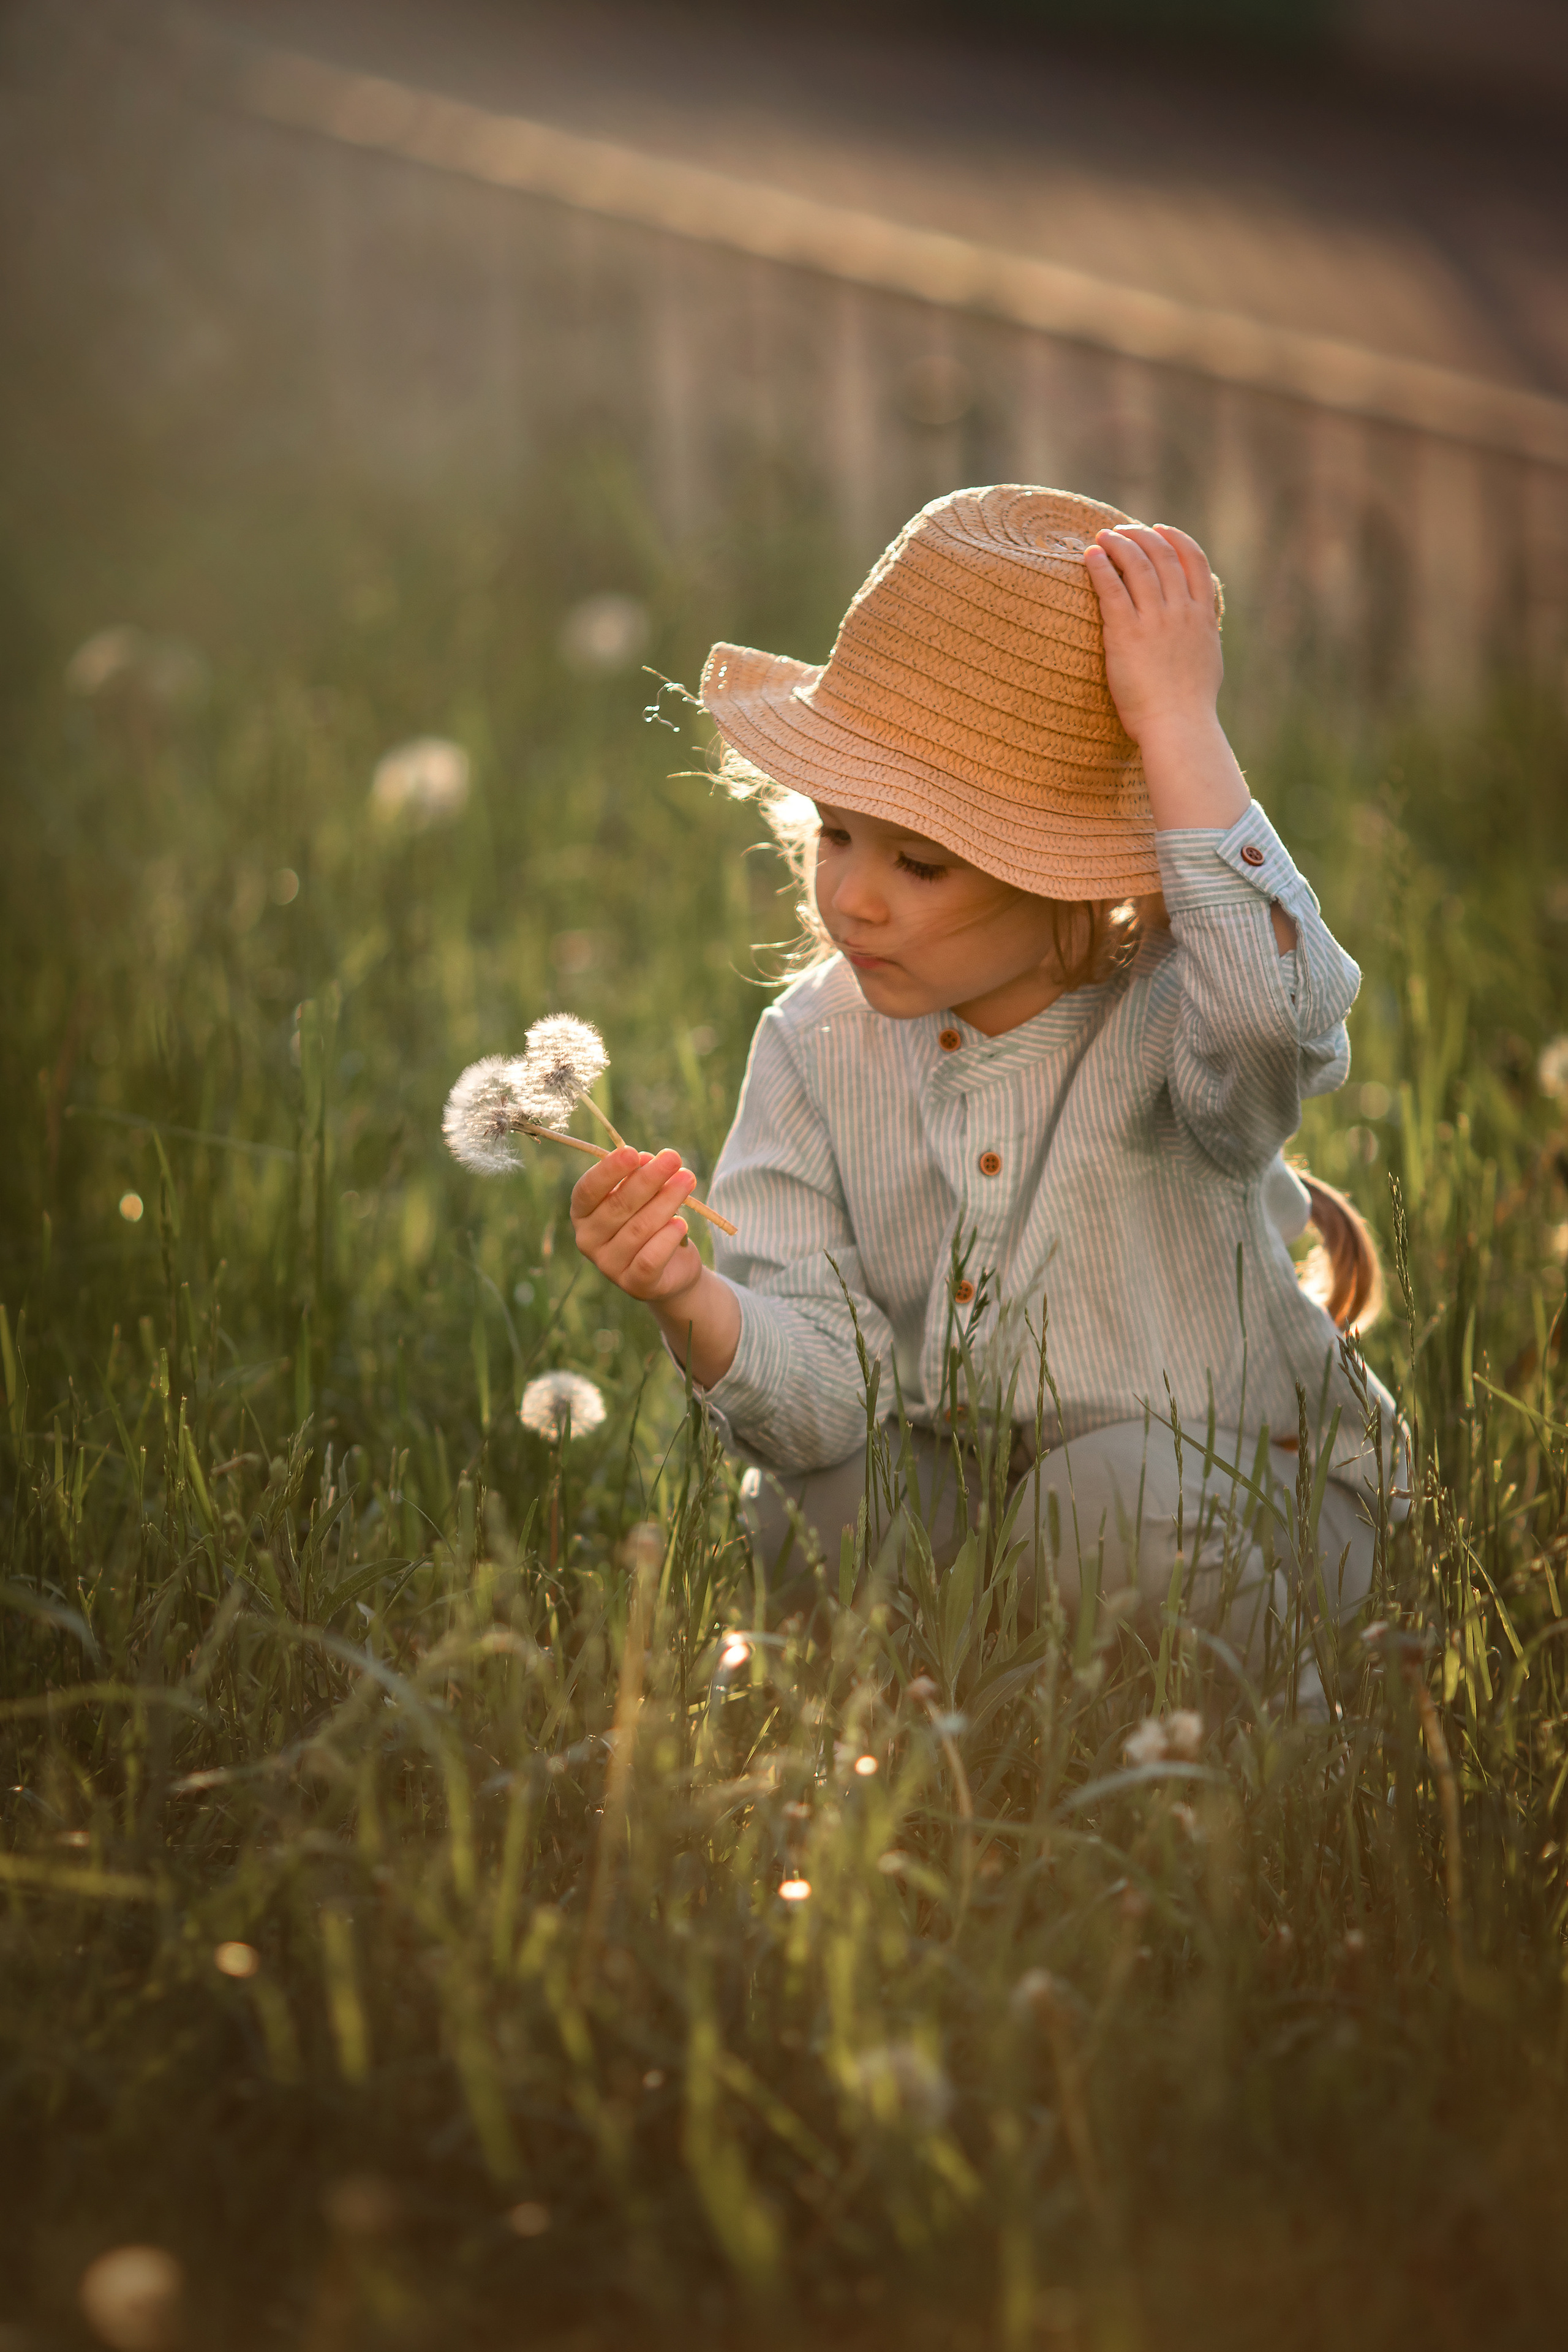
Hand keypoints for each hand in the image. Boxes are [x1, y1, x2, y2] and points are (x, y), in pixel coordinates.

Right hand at [570, 1147, 703, 1305]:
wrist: (671, 1268)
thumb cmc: (651, 1220)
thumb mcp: (645, 1194)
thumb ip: (641, 1177)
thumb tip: (647, 1159)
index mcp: (583, 1213)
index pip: (588, 1190)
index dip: (608, 1170)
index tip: (632, 1152)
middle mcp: (588, 1240)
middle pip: (618, 1206)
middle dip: (648, 1179)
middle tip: (673, 1158)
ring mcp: (609, 1265)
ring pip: (638, 1229)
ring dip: (666, 1201)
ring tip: (687, 1181)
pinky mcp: (634, 1284)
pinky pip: (650, 1259)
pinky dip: (667, 1238)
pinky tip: (682, 1223)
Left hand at [1085, 523, 1222, 750]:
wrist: (1178, 727)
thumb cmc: (1191, 706)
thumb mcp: (1208, 660)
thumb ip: (1204, 635)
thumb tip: (1201, 625)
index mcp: (1202, 616)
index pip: (1194, 561)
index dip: (1176, 538)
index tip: (1159, 528)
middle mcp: (1181, 611)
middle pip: (1162, 555)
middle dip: (1140, 536)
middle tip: (1121, 531)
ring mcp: (1155, 620)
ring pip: (1137, 564)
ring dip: (1118, 544)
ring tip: (1102, 537)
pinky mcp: (1127, 633)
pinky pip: (1111, 588)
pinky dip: (1100, 566)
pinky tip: (1089, 556)